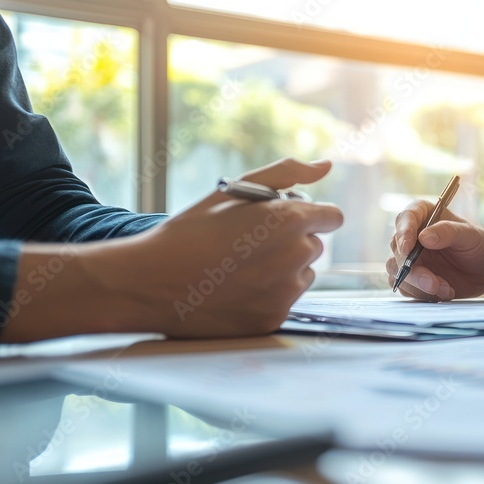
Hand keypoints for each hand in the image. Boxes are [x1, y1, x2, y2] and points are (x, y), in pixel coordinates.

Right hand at [0, 158, 342, 341]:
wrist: (150, 283)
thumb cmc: (191, 231)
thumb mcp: (235, 190)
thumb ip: (287, 174)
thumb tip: (326, 165)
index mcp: (291, 220)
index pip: (333, 217)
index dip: (309, 215)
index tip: (284, 219)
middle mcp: (297, 256)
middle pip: (315, 245)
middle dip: (292, 240)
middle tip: (247, 242)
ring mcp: (287, 291)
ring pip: (303, 274)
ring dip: (284, 269)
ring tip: (238, 266)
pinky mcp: (275, 318)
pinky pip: (286, 300)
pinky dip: (268, 295)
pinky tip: (235, 288)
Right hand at [386, 200, 483, 300]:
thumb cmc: (478, 245)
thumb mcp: (470, 235)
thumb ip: (448, 232)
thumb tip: (423, 238)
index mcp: (423, 216)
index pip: (405, 218)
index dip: (403, 232)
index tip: (407, 248)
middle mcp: (412, 236)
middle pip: (397, 249)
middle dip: (413, 269)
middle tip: (432, 283)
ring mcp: (411, 259)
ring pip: (397, 271)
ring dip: (418, 285)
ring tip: (445, 289)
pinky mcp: (413, 279)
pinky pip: (406, 288)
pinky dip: (423, 294)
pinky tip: (445, 292)